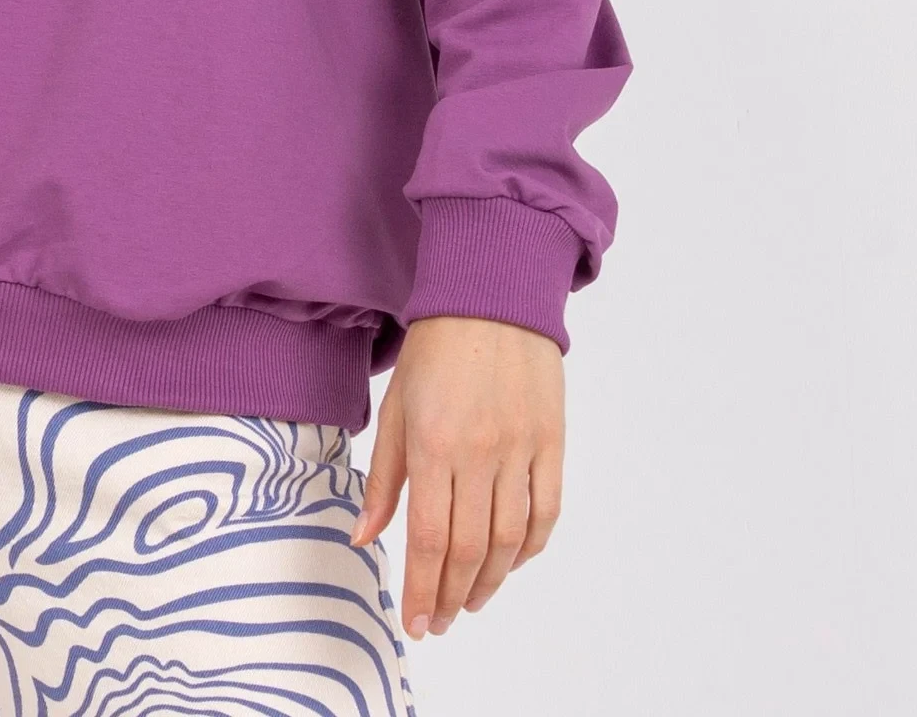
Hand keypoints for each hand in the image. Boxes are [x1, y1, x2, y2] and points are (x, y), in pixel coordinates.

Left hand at [350, 315, 563, 636]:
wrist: (491, 295)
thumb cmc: (435, 349)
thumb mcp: (396, 406)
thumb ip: (383, 477)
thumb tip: (365, 536)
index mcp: (433, 444)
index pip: (429, 539)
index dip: (422, 589)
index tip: (415, 622)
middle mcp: (479, 453)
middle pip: (471, 549)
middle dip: (452, 596)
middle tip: (440, 621)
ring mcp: (521, 449)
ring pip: (510, 540)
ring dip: (491, 582)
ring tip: (472, 601)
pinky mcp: (552, 441)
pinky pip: (546, 510)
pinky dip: (530, 546)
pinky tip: (512, 561)